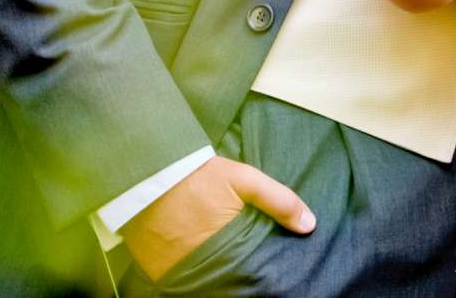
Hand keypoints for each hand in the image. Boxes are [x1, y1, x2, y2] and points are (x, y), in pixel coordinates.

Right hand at [120, 155, 315, 281]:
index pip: (252, 275)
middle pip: (231, 282)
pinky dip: (192, 276)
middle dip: (239, 276)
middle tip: (241, 262)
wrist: (146, 171)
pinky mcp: (159, 272)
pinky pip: (182, 283)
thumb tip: (309, 225)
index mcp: (228, 245)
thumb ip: (278, 201)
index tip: (266, 268)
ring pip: (208, 284)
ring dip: (217, 276)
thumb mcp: (243, 179)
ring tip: (224, 264)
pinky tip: (199, 262)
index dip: (259, 273)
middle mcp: (204, 264)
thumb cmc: (198, 175)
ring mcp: (178, 270)